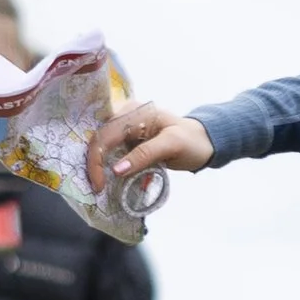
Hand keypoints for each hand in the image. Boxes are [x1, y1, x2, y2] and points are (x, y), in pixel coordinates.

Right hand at [88, 103, 213, 193]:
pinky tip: (108, 180)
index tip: (98, 184)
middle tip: (97, 188)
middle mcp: (125, 116)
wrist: (205, 142)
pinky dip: (108, 167)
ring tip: (100, 186)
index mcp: (133, 112)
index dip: (97, 160)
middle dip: (94, 164)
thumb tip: (116, 170)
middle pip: (99, 140)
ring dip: (99, 166)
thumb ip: (144, 154)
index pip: (105, 135)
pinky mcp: (129, 141)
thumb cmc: (192, 140)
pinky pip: (111, 153)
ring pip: (102, 148)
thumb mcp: (171, 145)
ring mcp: (126, 128)